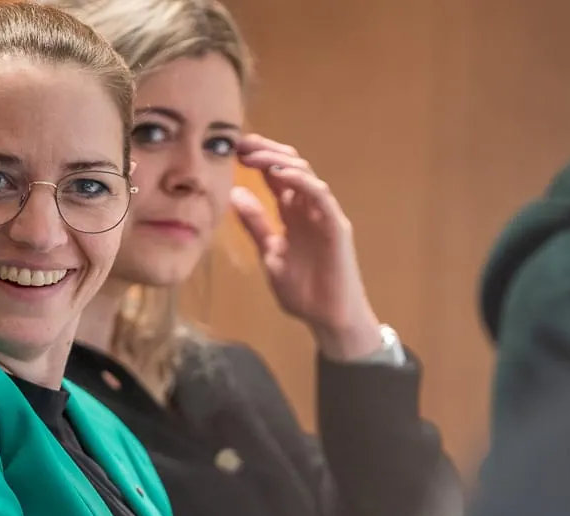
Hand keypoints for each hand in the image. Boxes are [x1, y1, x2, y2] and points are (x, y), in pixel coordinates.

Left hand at [230, 133, 382, 360]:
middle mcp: (308, 208)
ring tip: (254, 155)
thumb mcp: (269, 253)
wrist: (328, 318)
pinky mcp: (336, 226)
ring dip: (279, 161)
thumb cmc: (303, 291)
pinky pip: (321, 196)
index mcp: (292, 213)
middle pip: (290, 166)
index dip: (256, 158)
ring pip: (305, 174)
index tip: (233, 148)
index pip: (275, 175)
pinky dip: (303, 182)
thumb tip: (235, 194)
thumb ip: (255, 224)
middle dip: (265, 151)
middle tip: (240, 144)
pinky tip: (282, 175)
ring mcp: (324, 214)